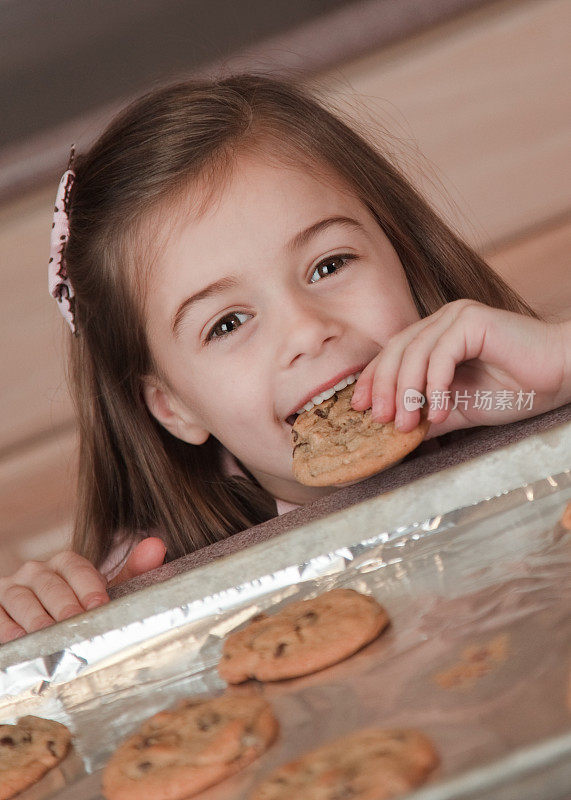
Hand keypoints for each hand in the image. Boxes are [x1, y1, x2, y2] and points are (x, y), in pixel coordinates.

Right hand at [0, 537, 166, 642]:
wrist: (37, 624)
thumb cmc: (76, 607)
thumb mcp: (103, 592)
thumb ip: (132, 570)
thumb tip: (157, 544)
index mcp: (64, 564)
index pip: (76, 567)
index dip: (88, 585)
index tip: (100, 604)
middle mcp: (36, 572)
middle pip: (49, 584)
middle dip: (63, 605)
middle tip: (76, 623)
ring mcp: (11, 590)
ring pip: (20, 599)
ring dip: (35, 618)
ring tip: (47, 635)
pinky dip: (7, 628)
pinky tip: (19, 641)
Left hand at [351, 300, 570, 437]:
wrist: (561, 378)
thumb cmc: (517, 390)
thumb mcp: (459, 409)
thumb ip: (427, 414)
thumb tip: (395, 434)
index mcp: (436, 334)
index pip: (393, 354)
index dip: (373, 380)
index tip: (360, 408)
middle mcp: (443, 320)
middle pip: (397, 351)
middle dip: (384, 388)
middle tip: (380, 420)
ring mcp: (458, 316)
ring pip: (415, 352)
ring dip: (408, 392)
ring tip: (408, 423)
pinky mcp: (473, 319)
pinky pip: (441, 353)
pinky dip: (435, 385)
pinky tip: (439, 411)